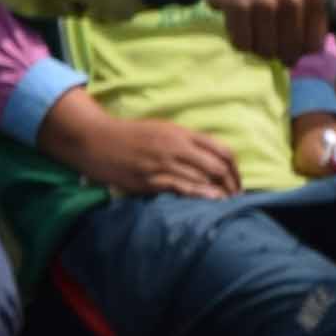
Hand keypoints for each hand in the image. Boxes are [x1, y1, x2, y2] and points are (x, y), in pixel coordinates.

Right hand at [39, 93, 239, 197]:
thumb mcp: (162, 130)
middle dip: (231, 184)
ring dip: (219, 193)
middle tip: (236, 197)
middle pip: (217, 166)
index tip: (238, 181)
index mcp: (181, 133)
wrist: (97, 139)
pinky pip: (180, 188)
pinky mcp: (149, 180)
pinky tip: (209, 203)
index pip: (221, 149)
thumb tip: (209, 157)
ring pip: (201, 179)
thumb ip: (185, 141)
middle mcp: (175, 146)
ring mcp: (163, 163)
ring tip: (227, 204)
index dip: (235, 168)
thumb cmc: (130, 135)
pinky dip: (198, 196)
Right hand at [171, 0, 328, 62]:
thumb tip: (308, 60)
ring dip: (258, 48)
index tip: (290, 45)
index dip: (301, 52)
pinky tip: (240, 26)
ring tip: (255, 32)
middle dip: (279, 54)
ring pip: (265, 49)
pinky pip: (242, 42)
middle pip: (289, 51)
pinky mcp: (238, 2)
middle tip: (270, 43)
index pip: (313, 46)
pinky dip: (240, 41)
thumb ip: (308, 23)